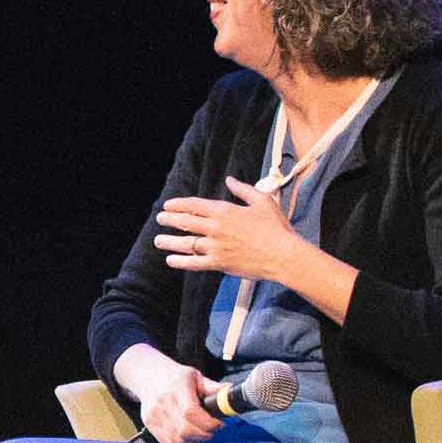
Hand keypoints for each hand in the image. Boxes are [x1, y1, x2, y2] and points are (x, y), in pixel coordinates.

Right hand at [119, 348, 220, 442]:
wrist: (148, 376)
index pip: (191, 413)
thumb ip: (213, 388)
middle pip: (185, 430)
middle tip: (212, 430)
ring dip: (194, 442)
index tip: (218, 424)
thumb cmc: (174, 377)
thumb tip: (233, 392)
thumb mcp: (195, 376)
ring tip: (201, 434)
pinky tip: (190, 438)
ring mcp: (154, 416)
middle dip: (204, 435)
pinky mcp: (151, 425)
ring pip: (178, 440)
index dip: (208, 423)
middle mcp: (163, 403)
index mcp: (177, 389)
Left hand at [153, 176, 313, 283]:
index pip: (194, 205)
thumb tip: (230, 180)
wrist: (283, 254)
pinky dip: (180, 261)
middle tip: (160, 218)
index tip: (168, 205)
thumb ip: (243, 190)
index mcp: (225, 211)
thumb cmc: (276, 227)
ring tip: (158, 240)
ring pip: (185, 243)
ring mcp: (215, 246)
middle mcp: (216, 228)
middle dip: (169, 219)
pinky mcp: (218, 263)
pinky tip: (171, 260)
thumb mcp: (262, 201)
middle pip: (185, 222)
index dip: (178, 205)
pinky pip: (193, 263)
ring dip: (169, 241)